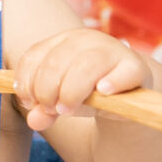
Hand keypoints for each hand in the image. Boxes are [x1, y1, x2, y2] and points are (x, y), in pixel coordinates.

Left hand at [11, 28, 153, 132]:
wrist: (127, 97)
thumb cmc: (87, 94)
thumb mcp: (60, 101)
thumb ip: (44, 111)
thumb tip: (34, 121)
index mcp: (62, 41)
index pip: (34, 56)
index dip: (26, 82)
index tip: (30, 103)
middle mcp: (85, 39)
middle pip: (55, 62)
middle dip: (46, 91)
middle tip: (52, 110)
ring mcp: (111, 50)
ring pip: (84, 66)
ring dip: (71, 92)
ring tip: (68, 110)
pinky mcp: (134, 67)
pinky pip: (122, 73)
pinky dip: (112, 82)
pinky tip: (103, 92)